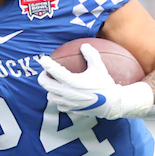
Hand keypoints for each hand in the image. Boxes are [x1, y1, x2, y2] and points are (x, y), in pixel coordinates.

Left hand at [35, 44, 151, 119]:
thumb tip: (84, 45)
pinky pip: (59, 105)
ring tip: (54, 84)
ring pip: (50, 96)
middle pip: (46, 84)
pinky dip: (59, 100)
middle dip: (43, 76)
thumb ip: (91, 54)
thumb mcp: (99, 67)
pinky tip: (62, 95)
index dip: (46, 64)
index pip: (54, 71)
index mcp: (72, 81)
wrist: (112, 104)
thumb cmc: (105, 84)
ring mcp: (68, 103)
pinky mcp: (71, 110)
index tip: (43, 59)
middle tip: (45, 72)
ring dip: (50, 89)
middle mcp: (67, 93)